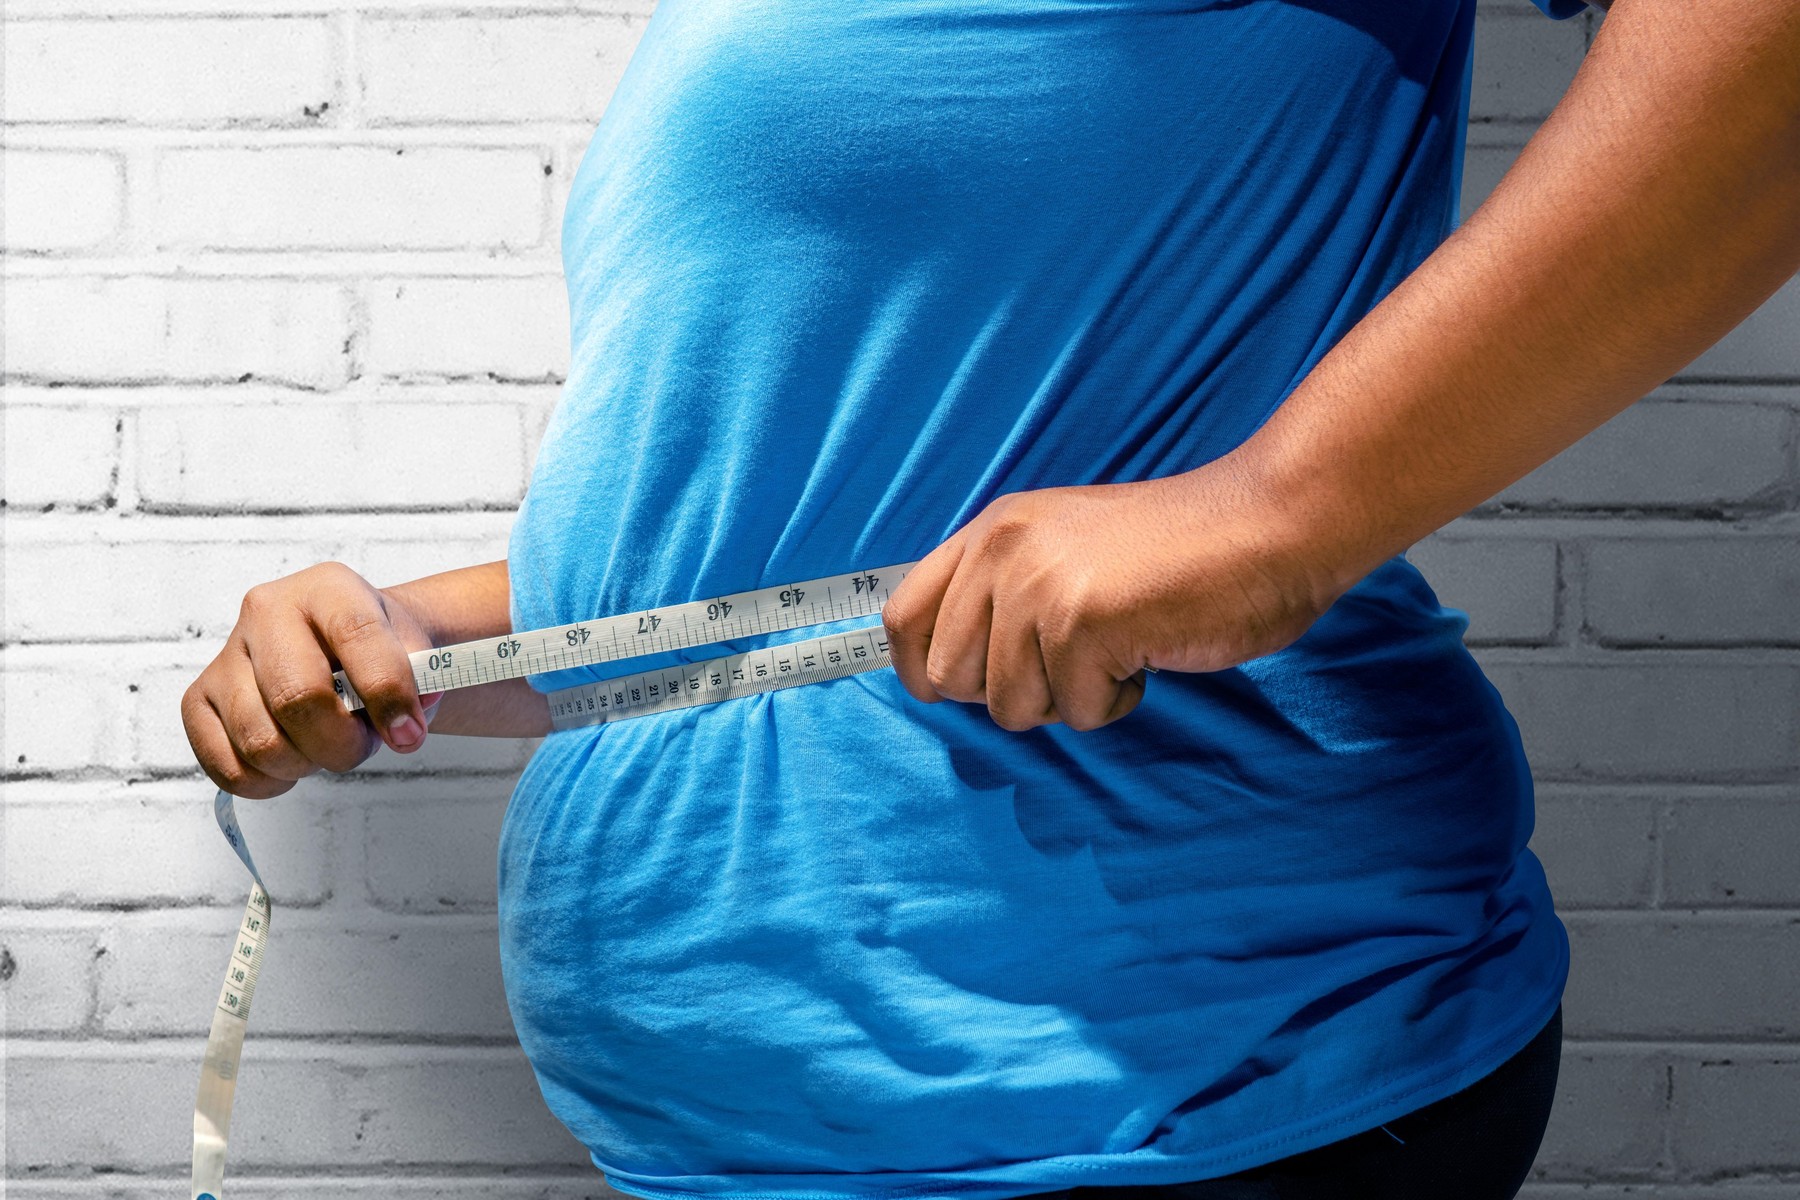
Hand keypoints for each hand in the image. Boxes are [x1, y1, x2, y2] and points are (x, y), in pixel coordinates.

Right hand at [182, 562, 441, 797]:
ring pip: (261, 741)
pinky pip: (227, 766)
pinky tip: (294, 760)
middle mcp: (266, 612)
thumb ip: (418, 682)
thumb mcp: (414, 650)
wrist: (343, 647)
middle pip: (298, 698)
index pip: (356, 635)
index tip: (409, 734)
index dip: (388, 693)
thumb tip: (405, 725)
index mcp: (327, 589)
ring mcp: (226, 656)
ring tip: (329, 744)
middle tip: (364, 744)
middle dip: (343, 743)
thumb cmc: (375, 651)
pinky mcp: (199, 700)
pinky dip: (269, 781)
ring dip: (309, 763)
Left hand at [882, 460, 1339, 731]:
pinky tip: (1147, 654)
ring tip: (1118, 650)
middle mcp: (1002, 551)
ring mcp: (1039, 586)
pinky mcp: (1082, 623)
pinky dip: (1116, 701)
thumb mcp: (1068, 551)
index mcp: (993, 530)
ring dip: (1069, 700)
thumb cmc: (1183, 552)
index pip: (903, 617)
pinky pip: (1075, 711)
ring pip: (1010, 707)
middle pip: (947, 678)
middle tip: (1070, 666)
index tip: (970, 689)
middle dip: (1010, 695)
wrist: (1271, 525)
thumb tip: (947, 673)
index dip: (923, 671)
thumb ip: (1007, 595)